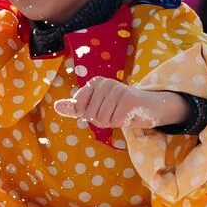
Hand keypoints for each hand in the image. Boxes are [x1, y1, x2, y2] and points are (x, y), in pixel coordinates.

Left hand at [53, 78, 180, 131]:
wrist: (150, 107)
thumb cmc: (120, 108)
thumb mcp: (96, 107)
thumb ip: (76, 107)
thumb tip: (56, 106)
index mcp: (95, 83)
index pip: (80, 108)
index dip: (91, 115)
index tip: (103, 109)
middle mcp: (105, 83)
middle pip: (91, 116)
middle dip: (103, 121)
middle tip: (116, 113)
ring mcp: (117, 89)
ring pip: (102, 119)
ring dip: (113, 122)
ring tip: (123, 113)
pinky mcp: (129, 99)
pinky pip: (115, 121)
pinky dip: (123, 123)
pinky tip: (130, 114)